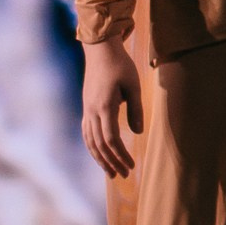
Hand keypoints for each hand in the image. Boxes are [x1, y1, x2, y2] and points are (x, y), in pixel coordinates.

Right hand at [80, 36, 143, 179]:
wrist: (100, 49)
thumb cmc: (120, 64)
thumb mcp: (133, 84)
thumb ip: (136, 109)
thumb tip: (138, 132)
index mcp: (104, 106)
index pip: (111, 139)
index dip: (121, 155)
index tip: (132, 165)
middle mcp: (92, 111)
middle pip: (99, 145)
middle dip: (112, 162)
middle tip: (124, 175)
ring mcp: (87, 109)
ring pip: (90, 141)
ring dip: (100, 158)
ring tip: (111, 172)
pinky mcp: (86, 107)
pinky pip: (87, 132)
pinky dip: (93, 147)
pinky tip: (100, 154)